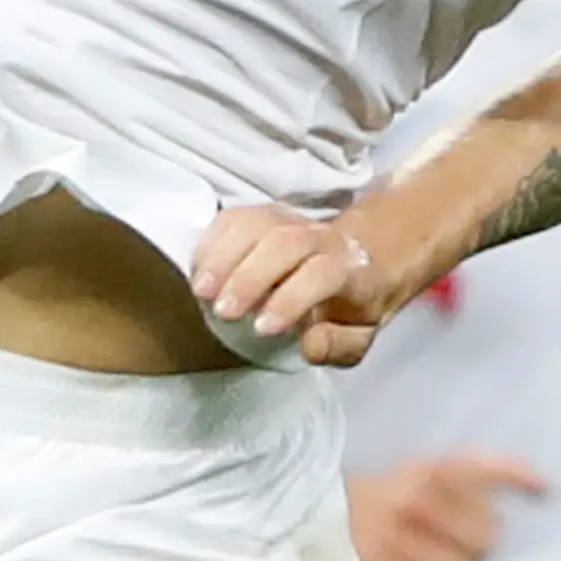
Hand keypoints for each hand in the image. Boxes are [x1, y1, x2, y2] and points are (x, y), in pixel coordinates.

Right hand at [191, 204, 401, 366]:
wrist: (359, 259)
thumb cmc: (350, 305)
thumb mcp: (359, 336)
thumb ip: (340, 345)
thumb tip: (309, 344)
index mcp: (349, 268)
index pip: (322, 273)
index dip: (291, 299)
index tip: (262, 329)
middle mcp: (319, 237)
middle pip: (285, 242)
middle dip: (250, 277)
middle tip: (224, 313)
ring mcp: (289, 221)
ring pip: (255, 224)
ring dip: (224, 257)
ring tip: (203, 293)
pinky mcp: (262, 215)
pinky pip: (233, 219)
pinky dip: (212, 243)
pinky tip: (200, 273)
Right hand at [346, 455, 548, 560]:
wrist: (333, 516)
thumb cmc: (398, 494)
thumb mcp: (432, 469)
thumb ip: (482, 473)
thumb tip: (546, 487)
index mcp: (431, 468)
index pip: (485, 467)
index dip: (520, 477)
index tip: (547, 490)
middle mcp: (416, 498)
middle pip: (486, 537)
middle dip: (485, 544)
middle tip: (470, 543)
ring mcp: (396, 535)